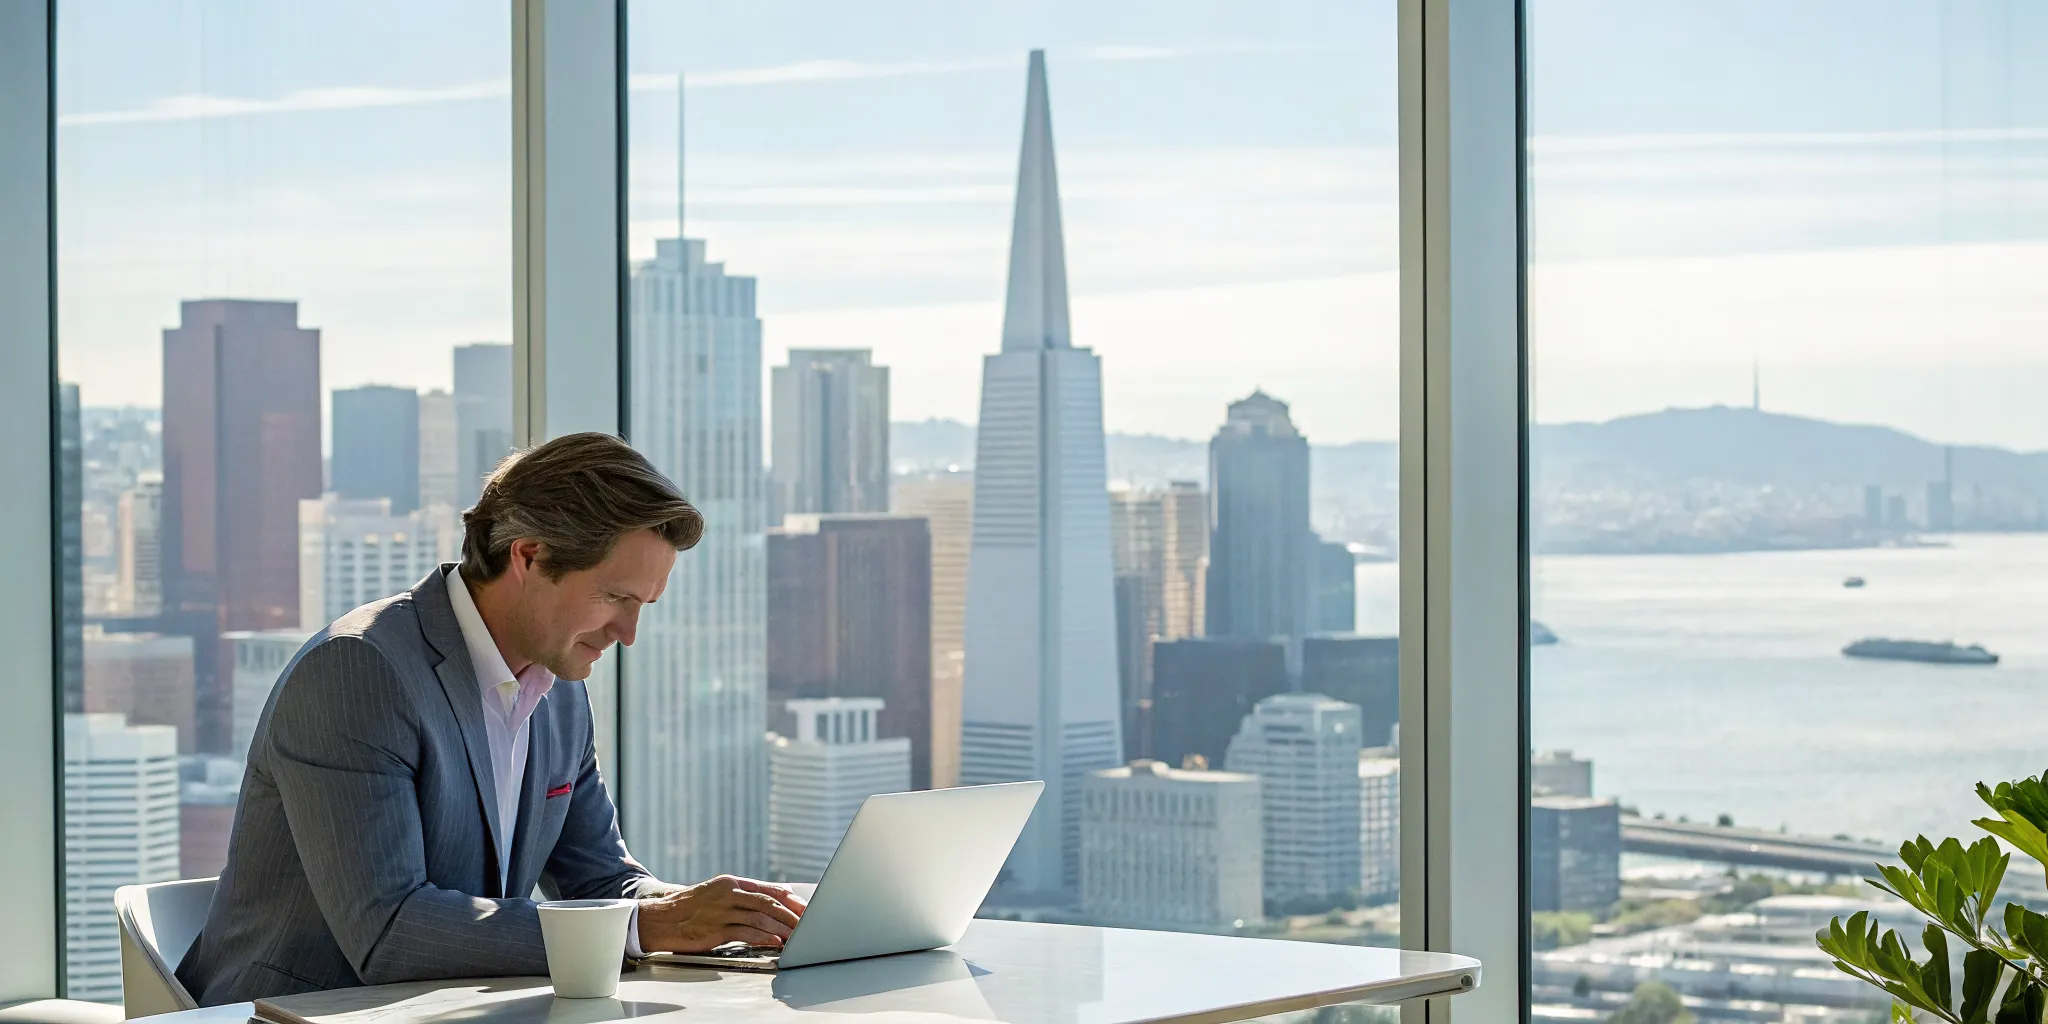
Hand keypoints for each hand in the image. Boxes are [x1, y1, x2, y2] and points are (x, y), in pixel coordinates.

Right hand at [636, 874, 807, 952]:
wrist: (661, 919)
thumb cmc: (690, 909)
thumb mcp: (716, 894)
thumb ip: (740, 896)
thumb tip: (770, 900)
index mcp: (730, 883)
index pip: (765, 889)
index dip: (787, 898)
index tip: (803, 906)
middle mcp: (728, 894)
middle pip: (767, 903)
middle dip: (791, 913)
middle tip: (808, 922)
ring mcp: (722, 911)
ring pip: (760, 917)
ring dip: (782, 927)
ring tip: (798, 935)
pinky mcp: (716, 929)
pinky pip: (746, 932)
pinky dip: (764, 937)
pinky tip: (776, 941)